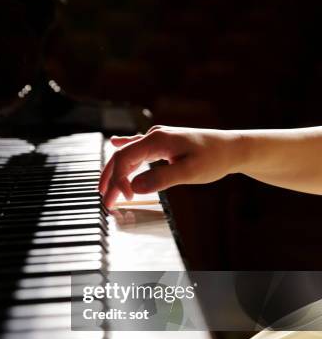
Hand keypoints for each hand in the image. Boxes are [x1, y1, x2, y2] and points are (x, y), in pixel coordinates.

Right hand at [99, 125, 240, 208]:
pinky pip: (138, 148)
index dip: (119, 180)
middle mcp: (153, 136)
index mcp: (156, 139)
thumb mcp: (189, 172)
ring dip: (116, 172)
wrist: (233, 148)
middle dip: (111, 180)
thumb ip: (161, 178)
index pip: (125, 159)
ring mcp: (158, 139)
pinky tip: (115, 143)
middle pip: (122, 157)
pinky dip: (125, 152)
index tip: (125, 199)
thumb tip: (134, 187)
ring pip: (128, 155)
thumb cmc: (215, 158)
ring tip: (107, 189)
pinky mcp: (164, 144)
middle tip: (105, 201)